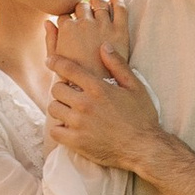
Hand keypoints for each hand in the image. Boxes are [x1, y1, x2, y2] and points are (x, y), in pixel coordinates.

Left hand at [45, 20, 161, 173]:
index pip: (68, 69)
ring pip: (53, 108)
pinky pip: (55, 131)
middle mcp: (85, 104)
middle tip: (70, 94)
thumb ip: (118, 65)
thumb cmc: (142, 116)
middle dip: (61, 88)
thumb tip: (104, 45)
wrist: (144, 148)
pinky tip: (68, 127)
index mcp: (98, 88)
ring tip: (69, 110)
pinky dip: (59, 128)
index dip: (56, 61)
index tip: (50, 60)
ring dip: (59, 107)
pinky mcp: (76, 142)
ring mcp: (79, 124)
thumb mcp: (135, 87)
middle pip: (56, 89)